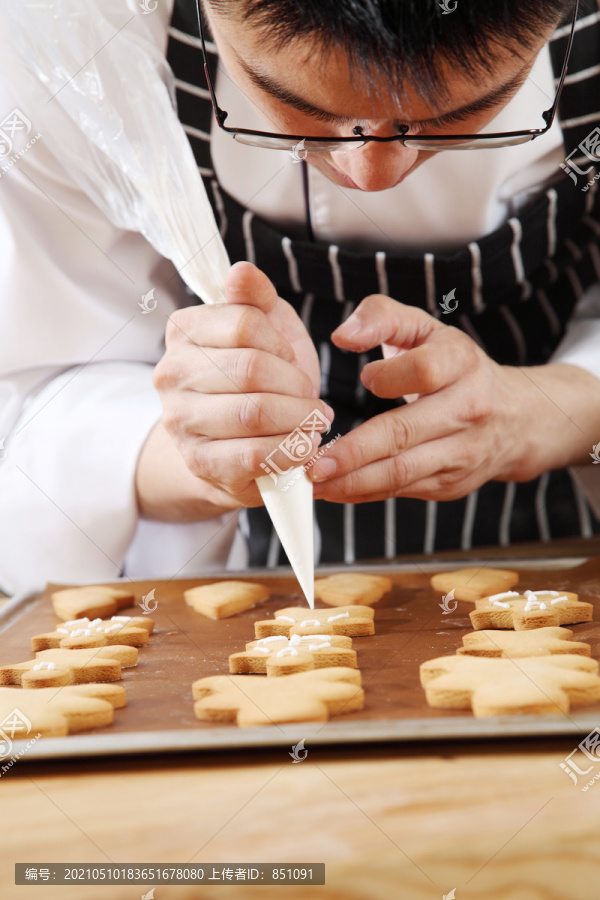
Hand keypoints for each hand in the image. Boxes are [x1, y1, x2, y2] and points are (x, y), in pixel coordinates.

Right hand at [148, 262, 331, 516]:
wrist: (234, 441)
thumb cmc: (256, 379)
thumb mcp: (265, 328)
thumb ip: (256, 297)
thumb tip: (240, 272)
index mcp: (184, 331)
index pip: (245, 323)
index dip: (283, 344)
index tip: (292, 361)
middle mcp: (172, 374)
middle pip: (252, 369)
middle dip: (296, 385)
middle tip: (311, 397)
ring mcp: (181, 422)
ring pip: (253, 412)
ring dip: (299, 418)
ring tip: (313, 420)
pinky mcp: (200, 463)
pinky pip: (254, 454)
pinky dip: (291, 450)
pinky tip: (305, 446)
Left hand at [307, 295, 596, 503]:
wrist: (518, 417)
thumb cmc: (455, 366)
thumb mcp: (426, 329)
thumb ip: (381, 316)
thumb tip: (342, 335)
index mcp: (461, 364)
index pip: (425, 371)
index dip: (389, 377)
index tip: (364, 378)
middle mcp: (467, 410)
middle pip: (404, 433)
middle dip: (354, 452)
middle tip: (312, 462)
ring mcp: (461, 453)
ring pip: (401, 472)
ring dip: (352, 482)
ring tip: (315, 482)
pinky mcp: (451, 484)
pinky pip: (401, 490)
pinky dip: (364, 493)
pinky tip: (334, 490)